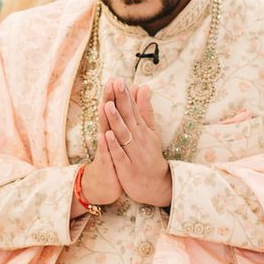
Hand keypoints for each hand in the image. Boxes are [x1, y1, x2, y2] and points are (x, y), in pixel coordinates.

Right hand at [77, 85, 124, 207]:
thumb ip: (124, 121)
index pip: (114, 110)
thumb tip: (128, 106)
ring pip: (104, 132)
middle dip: (108, 100)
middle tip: (109, 83)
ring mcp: (105, 150)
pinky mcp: (106, 164)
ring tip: (105, 105)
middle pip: (107, 116)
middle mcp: (106, 138)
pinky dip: (105, 145)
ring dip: (104, 119)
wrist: (105, 185)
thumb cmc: (115, 160)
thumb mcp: (120, 139)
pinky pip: (105, 153)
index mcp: (113, 131)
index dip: (116, 95)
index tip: (118, 78)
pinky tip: (105, 136)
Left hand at [100, 78, 171, 206]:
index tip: (119, 79)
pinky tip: (106, 135)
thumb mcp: (150, 131)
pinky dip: (113, 145)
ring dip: (116, 120)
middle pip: (128, 117)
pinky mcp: (127, 167)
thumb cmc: (150, 154)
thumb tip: (143, 87)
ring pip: (123, 134)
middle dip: (122, 101)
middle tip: (116, 83)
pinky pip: (119, 155)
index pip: (133, 109)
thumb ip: (145, 110)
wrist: (156, 184)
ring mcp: (133, 153)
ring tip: (108, 105)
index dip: (125, 94)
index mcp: (142, 129)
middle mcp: (138, 138)